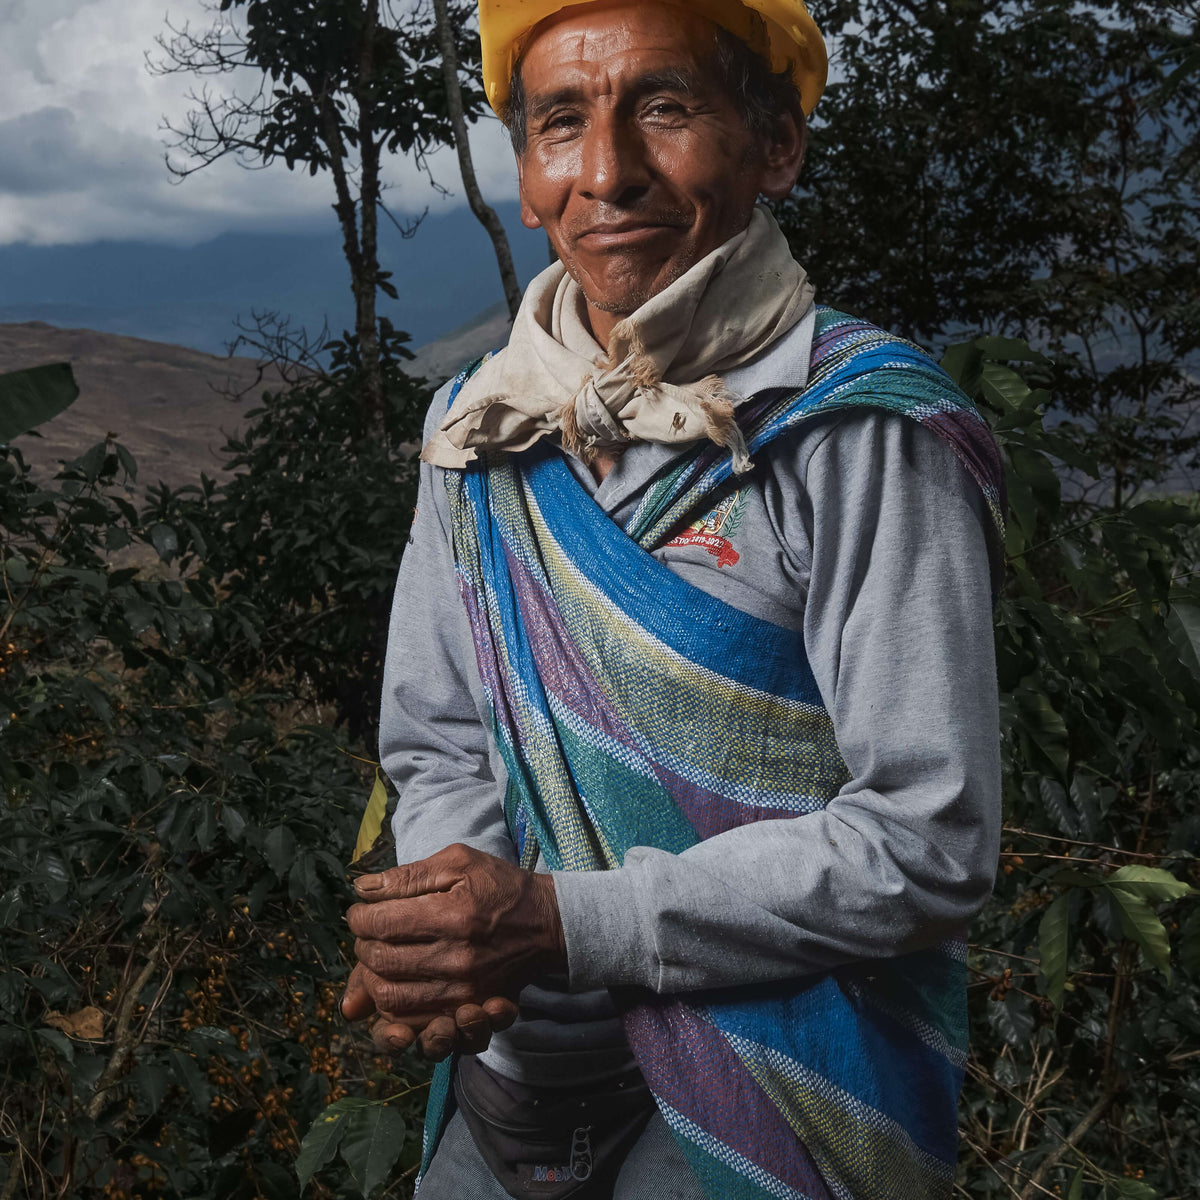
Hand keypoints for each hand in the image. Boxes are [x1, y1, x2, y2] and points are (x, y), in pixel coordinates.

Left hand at [340, 844, 565, 1052]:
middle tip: (369, 933)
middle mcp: (455, 957)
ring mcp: (461, 989)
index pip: (380, 923)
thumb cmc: (500, 887)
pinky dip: (392, 1005)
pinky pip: (412, 1020)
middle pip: (379, 961)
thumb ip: (409, 875)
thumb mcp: (459, 862)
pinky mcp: (467, 1007)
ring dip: (373, 978)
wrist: (546, 925)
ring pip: (390, 997)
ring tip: (379, 958)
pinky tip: (396, 983)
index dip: (359, 917)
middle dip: (362, 945)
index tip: (360, 911)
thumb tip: (362, 888)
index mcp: (451, 915)